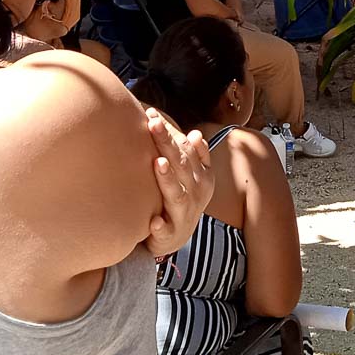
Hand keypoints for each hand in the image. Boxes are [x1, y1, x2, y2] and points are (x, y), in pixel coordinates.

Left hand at [144, 109, 214, 257]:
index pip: (186, 149)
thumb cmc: (182, 200)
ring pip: (177, 194)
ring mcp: (184, 213)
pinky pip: (166, 229)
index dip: (170, 132)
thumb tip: (196, 134)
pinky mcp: (171, 234)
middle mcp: (196, 192)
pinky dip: (160, 225)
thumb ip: (196, 156)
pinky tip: (153, 221)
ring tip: (158, 163)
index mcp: (202, 176)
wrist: (178, 238)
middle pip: (180, 165)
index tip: (152, 115)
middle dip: (167, 143)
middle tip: (152, 124)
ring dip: (168, 179)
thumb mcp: (194, 178)